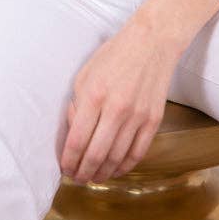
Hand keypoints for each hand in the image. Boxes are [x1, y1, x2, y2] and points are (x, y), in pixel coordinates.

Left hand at [59, 19, 178, 183]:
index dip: (69, 160)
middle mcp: (116, 108)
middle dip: (83, 172)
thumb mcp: (85, 74)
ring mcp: (138, 115)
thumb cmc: (115, 55)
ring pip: (117, 158)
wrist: (152, 41)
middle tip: (77, 178)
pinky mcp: (154, 119)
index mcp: (94, 95)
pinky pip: (138, 152)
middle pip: (96, 154)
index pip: (77, 140)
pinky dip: (125, 166)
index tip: (64, 168)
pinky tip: (116, 170)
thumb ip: (77, 105)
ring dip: (103, 173)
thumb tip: (73, 133)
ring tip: (94, 177)